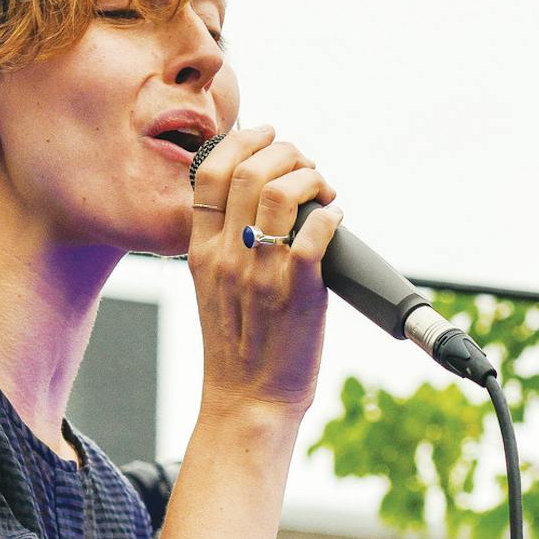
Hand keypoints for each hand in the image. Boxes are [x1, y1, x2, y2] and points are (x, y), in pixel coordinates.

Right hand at [186, 125, 342, 416]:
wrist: (248, 402)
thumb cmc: (239, 349)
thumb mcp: (213, 289)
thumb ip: (226, 246)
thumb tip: (258, 204)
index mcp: (202, 252)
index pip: (209, 173)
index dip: (242, 141)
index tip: (268, 136)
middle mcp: (228, 257)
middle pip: (249, 171)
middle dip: (286, 152)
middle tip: (306, 165)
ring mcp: (261, 273)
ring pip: (281, 192)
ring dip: (310, 177)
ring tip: (323, 189)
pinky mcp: (298, 291)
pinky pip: (315, 232)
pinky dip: (331, 214)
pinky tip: (336, 217)